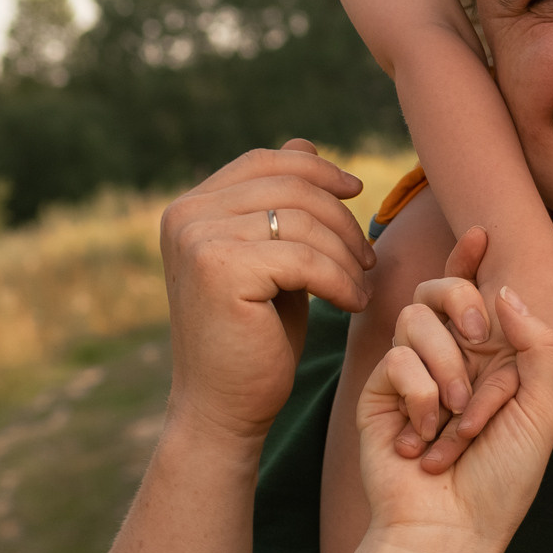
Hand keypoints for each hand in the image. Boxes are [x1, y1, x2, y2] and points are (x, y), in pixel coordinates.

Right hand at [160, 141, 374, 449]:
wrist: (224, 409)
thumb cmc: (255, 338)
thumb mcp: (271, 260)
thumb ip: (280, 205)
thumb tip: (305, 143)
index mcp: (191, 207)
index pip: (266, 162)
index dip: (318, 169)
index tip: (357, 192)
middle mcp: (185, 216)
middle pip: (290, 187)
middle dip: (341, 219)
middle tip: (367, 258)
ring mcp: (198, 240)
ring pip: (303, 221)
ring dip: (346, 254)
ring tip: (360, 285)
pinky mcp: (220, 270)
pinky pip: (305, 257)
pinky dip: (340, 280)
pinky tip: (351, 303)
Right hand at [359, 278, 552, 552]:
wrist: (452, 529)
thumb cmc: (503, 478)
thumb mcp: (541, 407)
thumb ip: (535, 345)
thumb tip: (504, 290)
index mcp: (490, 361)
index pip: (477, 296)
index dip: (472, 260)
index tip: (483, 231)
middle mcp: (449, 360)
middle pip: (439, 289)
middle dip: (462, 297)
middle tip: (482, 333)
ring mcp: (411, 374)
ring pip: (416, 318)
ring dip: (447, 365)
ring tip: (457, 416)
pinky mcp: (380, 394)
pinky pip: (397, 360)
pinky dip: (421, 397)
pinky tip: (426, 440)